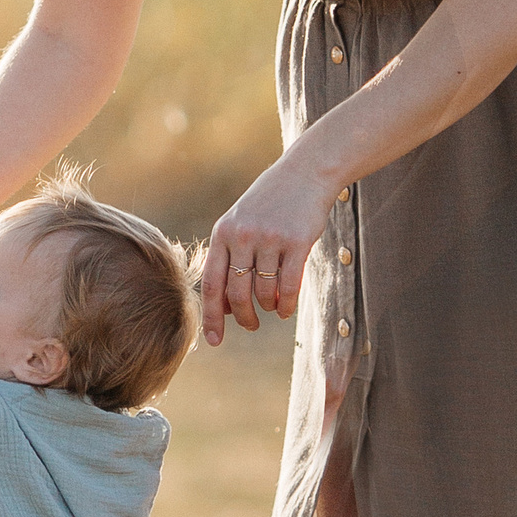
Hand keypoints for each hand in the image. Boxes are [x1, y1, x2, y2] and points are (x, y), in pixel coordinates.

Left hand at [202, 153, 334, 344]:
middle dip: (243, 318)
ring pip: (264, 292)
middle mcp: (242, 236)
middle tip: (250, 326)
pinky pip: (289, 286)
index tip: (214, 341)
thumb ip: (229, 260)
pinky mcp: (297, 242)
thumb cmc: (269, 205)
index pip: (212, 284)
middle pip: (237, 294)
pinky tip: (285, 310)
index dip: (212, 317)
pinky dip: (286, 304)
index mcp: (222, 234)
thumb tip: (224, 308)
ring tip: (272, 309)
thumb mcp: (240, 225)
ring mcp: (269, 239)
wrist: (304, 174)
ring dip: (268, 308)